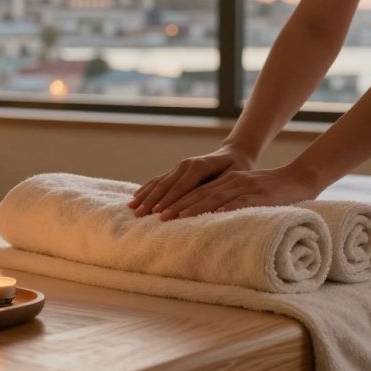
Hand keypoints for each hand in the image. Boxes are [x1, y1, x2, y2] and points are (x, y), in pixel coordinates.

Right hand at [129, 145, 254, 216]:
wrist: (234, 154)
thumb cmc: (238, 169)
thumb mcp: (235, 178)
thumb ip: (220, 189)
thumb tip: (210, 206)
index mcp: (199, 166)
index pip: (181, 188)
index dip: (170, 202)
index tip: (160, 215)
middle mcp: (186, 165)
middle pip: (165, 186)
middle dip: (152, 201)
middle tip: (139, 215)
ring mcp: (179, 166)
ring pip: (158, 183)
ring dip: (145, 196)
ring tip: (133, 208)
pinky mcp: (176, 170)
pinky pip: (158, 180)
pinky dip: (146, 188)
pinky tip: (136, 196)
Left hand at [155, 163, 322, 220]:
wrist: (302, 178)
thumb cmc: (275, 191)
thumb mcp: (248, 193)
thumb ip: (231, 201)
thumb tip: (213, 218)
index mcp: (228, 181)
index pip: (197, 190)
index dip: (177, 199)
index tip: (159, 210)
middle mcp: (232, 181)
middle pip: (200, 193)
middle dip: (177, 204)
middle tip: (158, 216)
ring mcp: (246, 186)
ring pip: (214, 196)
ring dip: (193, 206)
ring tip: (175, 216)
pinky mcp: (260, 194)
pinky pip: (239, 201)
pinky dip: (224, 207)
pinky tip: (211, 214)